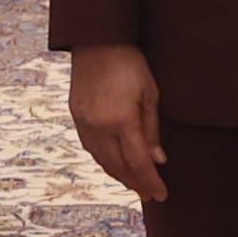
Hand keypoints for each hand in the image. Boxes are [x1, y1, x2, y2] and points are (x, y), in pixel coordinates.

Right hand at [70, 45, 167, 202]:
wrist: (97, 41)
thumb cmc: (130, 63)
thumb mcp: (150, 93)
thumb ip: (152, 129)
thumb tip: (158, 160)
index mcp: (122, 120)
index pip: (139, 162)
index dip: (150, 181)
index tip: (161, 195)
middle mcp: (100, 126)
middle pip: (119, 166)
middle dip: (135, 183)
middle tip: (149, 195)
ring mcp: (85, 123)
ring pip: (102, 160)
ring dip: (119, 176)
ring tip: (134, 184)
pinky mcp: (76, 117)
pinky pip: (91, 148)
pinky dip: (105, 161)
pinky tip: (114, 165)